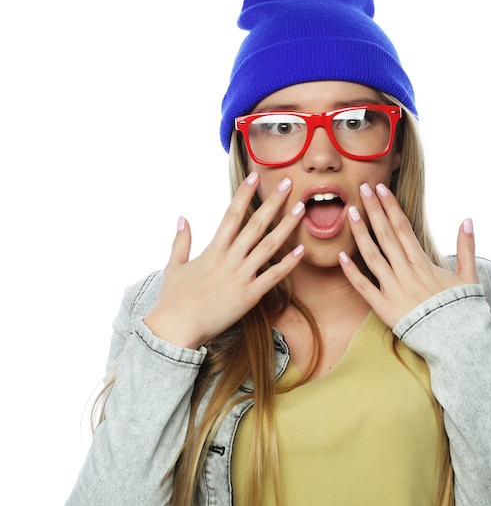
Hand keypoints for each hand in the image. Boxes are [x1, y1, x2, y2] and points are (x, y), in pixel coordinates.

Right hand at [144, 172, 305, 348]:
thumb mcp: (174, 266)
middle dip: (273, 202)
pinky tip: (302, 250)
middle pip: (255, 224)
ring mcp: (240, 276)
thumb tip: (182, 218)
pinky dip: (288, 264)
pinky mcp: (249, 296)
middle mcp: (229, 259)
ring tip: (301, 209)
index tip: (255, 176)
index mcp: (212, 250)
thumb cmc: (173, 299)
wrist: (175, 328)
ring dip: (286, 226)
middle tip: (289, 183)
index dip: (244, 194)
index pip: (231, 215)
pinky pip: (273, 277)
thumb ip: (181, 241)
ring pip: (268, 246)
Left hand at [338, 182, 478, 328]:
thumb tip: (467, 220)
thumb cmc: (462, 308)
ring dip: (360, 233)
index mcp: (423, 262)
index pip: (403, 227)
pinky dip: (352, 272)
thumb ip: (467, 247)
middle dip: (373, 210)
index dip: (390, 206)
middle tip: (361, 189)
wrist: (457, 340)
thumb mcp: (470, 276)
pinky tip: (340, 256)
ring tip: (349, 213)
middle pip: (385, 235)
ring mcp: (394, 289)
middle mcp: (406, 271)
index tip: (380, 188)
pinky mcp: (384, 307)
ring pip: (372, 256)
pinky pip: (364, 287)